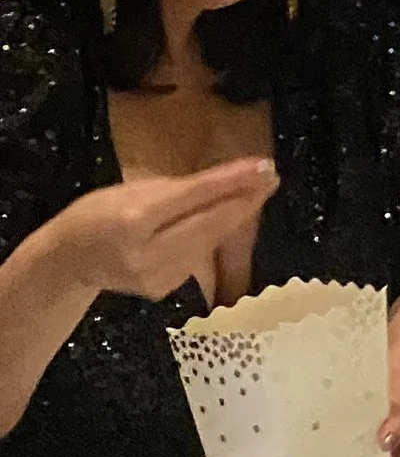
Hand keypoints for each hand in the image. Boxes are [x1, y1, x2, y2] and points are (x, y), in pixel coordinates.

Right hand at [51, 159, 276, 300]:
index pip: (195, 197)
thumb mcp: (135, 188)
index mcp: (136, 219)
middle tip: (271, 177)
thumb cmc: (100, 213)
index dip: (233, 182)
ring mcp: (157, 277)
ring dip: (235, 217)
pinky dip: (212, 237)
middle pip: (210, 224)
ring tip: (256, 192)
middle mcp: (148, 253)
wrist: (70, 261)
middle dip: (245, 200)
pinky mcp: (164, 290)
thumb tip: (235, 176)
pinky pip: (198, 257)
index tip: (265, 166)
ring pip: (209, 242)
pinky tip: (221, 220)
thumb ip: (184, 186)